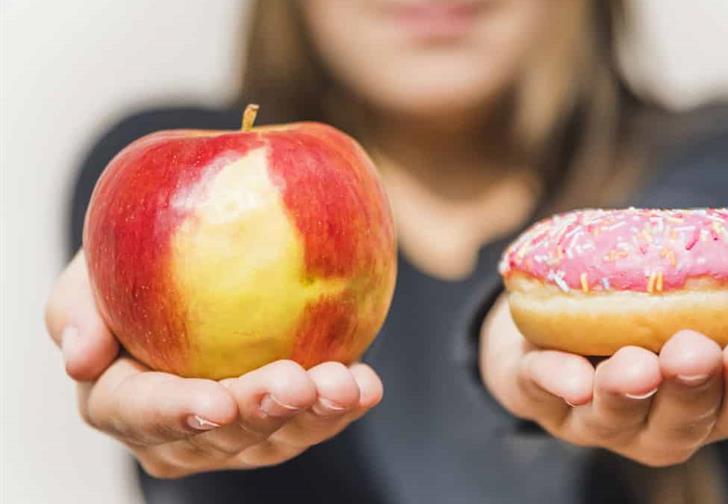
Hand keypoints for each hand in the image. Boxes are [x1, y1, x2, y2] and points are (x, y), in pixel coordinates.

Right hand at [45, 251, 382, 477]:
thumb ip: (77, 305)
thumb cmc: (137, 262)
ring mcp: (235, 432)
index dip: (176, 412)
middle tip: (293, 381)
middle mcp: (177, 430)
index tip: (215, 400)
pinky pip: (316, 421)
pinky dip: (344, 404)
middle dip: (258, 414)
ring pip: (274, 438)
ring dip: (312, 415)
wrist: (202, 258)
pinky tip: (366, 383)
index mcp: (119, 400)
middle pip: (217, 436)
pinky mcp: (283, 421)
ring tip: (343, 383)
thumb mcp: (95, 267)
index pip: (138, 413)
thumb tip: (80, 357)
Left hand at [480, 295, 727, 466]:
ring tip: (637, 364)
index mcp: (705, 403)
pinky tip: (570, 380)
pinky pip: (542, 389)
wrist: (556, 314)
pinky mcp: (538, 390)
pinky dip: (555, 383)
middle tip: (694, 352)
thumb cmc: (646, 312)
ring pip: (614, 417)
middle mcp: (653, 421)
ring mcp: (594, 415)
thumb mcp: (707, 308)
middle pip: (681, 422)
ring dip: (627, 393)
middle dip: (690, 390)